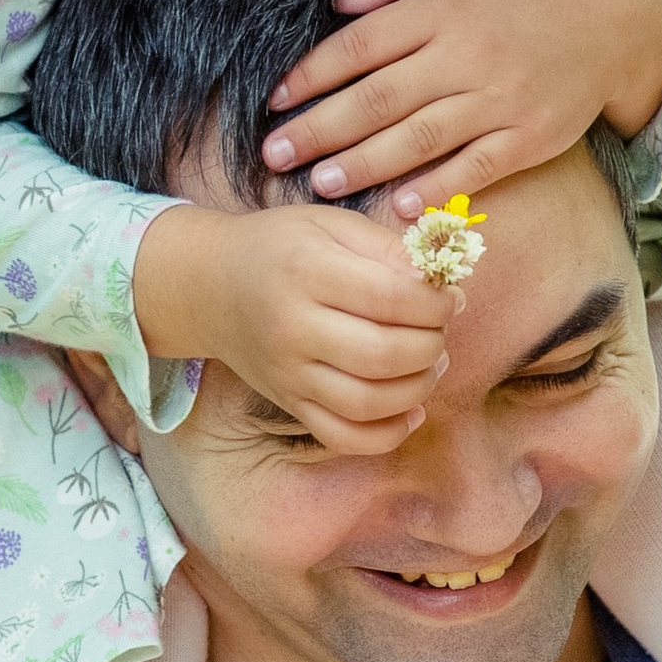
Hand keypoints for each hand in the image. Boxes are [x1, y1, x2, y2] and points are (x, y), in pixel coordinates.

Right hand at [133, 197, 452, 454]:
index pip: (391, 298)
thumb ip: (389, 249)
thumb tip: (446, 289)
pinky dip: (387, 435)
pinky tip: (411, 410)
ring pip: (369, 402)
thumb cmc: (282, 247)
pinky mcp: (289, 403)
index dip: (437, 304)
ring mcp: (289, 373)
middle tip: (440, 330)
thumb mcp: (332, 224)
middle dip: (432, 345)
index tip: (450, 299)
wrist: (210, 283)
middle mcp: (294, 327)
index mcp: (308, 270)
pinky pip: (343, 436)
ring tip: (430, 363)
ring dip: (419, 388)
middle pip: (383, 354)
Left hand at [261, 0, 661, 211]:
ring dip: (363, 164)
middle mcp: (466, 55)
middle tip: (275, 155)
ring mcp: (499, 101)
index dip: (312, 75)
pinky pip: (474, 169)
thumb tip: (339, 3)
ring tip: (319, 183)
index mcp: (442, 8)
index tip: (276, 101)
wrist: (614, 19)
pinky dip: (436, 188)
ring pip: (418, 139)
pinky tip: (398, 204)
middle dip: (320, 130)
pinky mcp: (529, 138)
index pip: (361, 45)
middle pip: (378, 99)